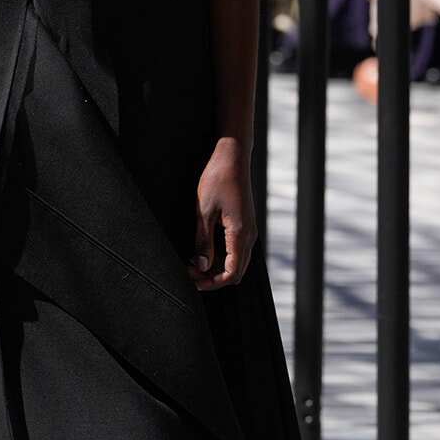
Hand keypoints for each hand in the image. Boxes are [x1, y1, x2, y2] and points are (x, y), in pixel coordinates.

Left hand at [188, 137, 256, 290]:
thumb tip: (201, 266)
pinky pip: (235, 249)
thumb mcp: (203, 211)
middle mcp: (249, 235)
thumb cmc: (218, 179)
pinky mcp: (245, 224)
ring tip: (193, 262)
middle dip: (213, 277)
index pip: (232, 272)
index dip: (213, 282)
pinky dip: (221, 256)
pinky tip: (203, 250)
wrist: (233, 157)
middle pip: (236, 270)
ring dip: (216, 267)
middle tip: (190, 273)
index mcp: (240, 234)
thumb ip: (203, 241)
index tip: (194, 281)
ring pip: (236, 261)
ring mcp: (248, 230)